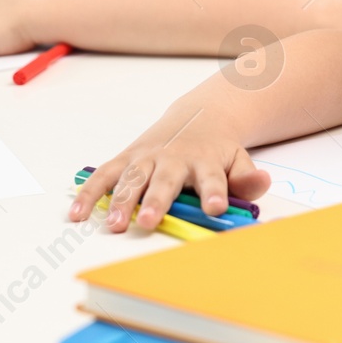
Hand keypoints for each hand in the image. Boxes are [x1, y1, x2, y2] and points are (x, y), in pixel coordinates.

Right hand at [70, 103, 270, 232]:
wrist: (198, 118)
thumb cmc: (217, 150)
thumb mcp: (239, 159)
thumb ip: (247, 177)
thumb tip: (264, 182)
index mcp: (205, 161)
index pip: (213, 179)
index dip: (214, 193)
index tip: (215, 208)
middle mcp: (174, 159)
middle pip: (166, 181)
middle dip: (157, 200)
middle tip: (148, 221)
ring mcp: (148, 158)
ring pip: (132, 179)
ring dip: (122, 201)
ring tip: (114, 224)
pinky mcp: (127, 159)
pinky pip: (105, 176)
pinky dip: (90, 192)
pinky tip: (77, 212)